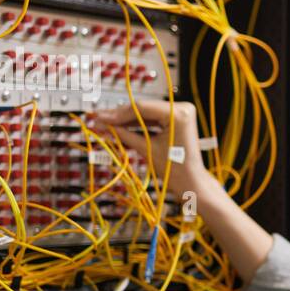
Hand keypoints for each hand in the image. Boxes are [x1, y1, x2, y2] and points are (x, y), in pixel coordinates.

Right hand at [87, 99, 212, 199]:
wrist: (191, 182)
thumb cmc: (175, 169)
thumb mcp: (146, 149)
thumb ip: (124, 134)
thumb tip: (102, 124)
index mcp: (179, 114)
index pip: (142, 108)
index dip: (118, 113)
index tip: (100, 116)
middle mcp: (182, 108)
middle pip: (143, 109)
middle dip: (120, 116)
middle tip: (98, 118)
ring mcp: (180, 113)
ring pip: (146, 114)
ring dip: (126, 120)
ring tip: (105, 124)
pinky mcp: (176, 120)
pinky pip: (152, 120)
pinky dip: (137, 125)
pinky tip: (118, 127)